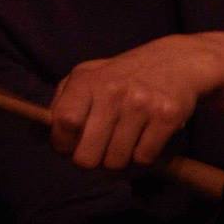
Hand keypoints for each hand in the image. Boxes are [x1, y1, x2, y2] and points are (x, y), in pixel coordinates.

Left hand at [49, 34, 217, 169]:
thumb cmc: (125, 74)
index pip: (64, 122)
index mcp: (88, 80)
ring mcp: (141, 104)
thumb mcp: (89, 74)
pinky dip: (142, 155)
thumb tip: (46, 131)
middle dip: (91, 160)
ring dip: (118, 159)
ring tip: (124, 140)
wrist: (177, 61)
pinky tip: (144, 137)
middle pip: (87, 156)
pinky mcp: (166, 116)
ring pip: (116, 162)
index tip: (70, 146)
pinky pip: (144, 158)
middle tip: (99, 149)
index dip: (63, 143)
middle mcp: (113, 91)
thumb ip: (64, 99)